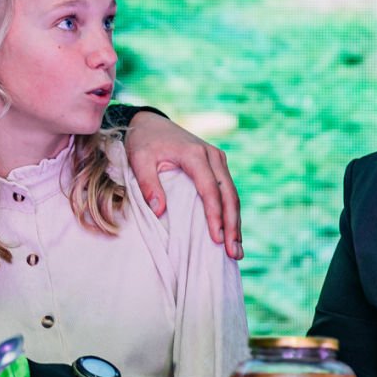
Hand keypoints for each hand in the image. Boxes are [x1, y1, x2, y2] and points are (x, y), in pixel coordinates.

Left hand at [123, 110, 241, 257]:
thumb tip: (160, 211)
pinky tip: (232, 233)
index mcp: (194, 153)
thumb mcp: (139, 159)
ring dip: (236, 222)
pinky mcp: (217, 165)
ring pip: (233, 194)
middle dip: (232, 225)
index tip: (216, 238)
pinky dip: (231, 213)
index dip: (214, 215)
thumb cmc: (143, 142)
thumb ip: (148, 184)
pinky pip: (228, 191)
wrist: (150, 122)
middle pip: (228, 194)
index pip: (209, 189)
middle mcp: (212, 155)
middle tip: (234, 253)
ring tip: (237, 251)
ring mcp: (218, 159)